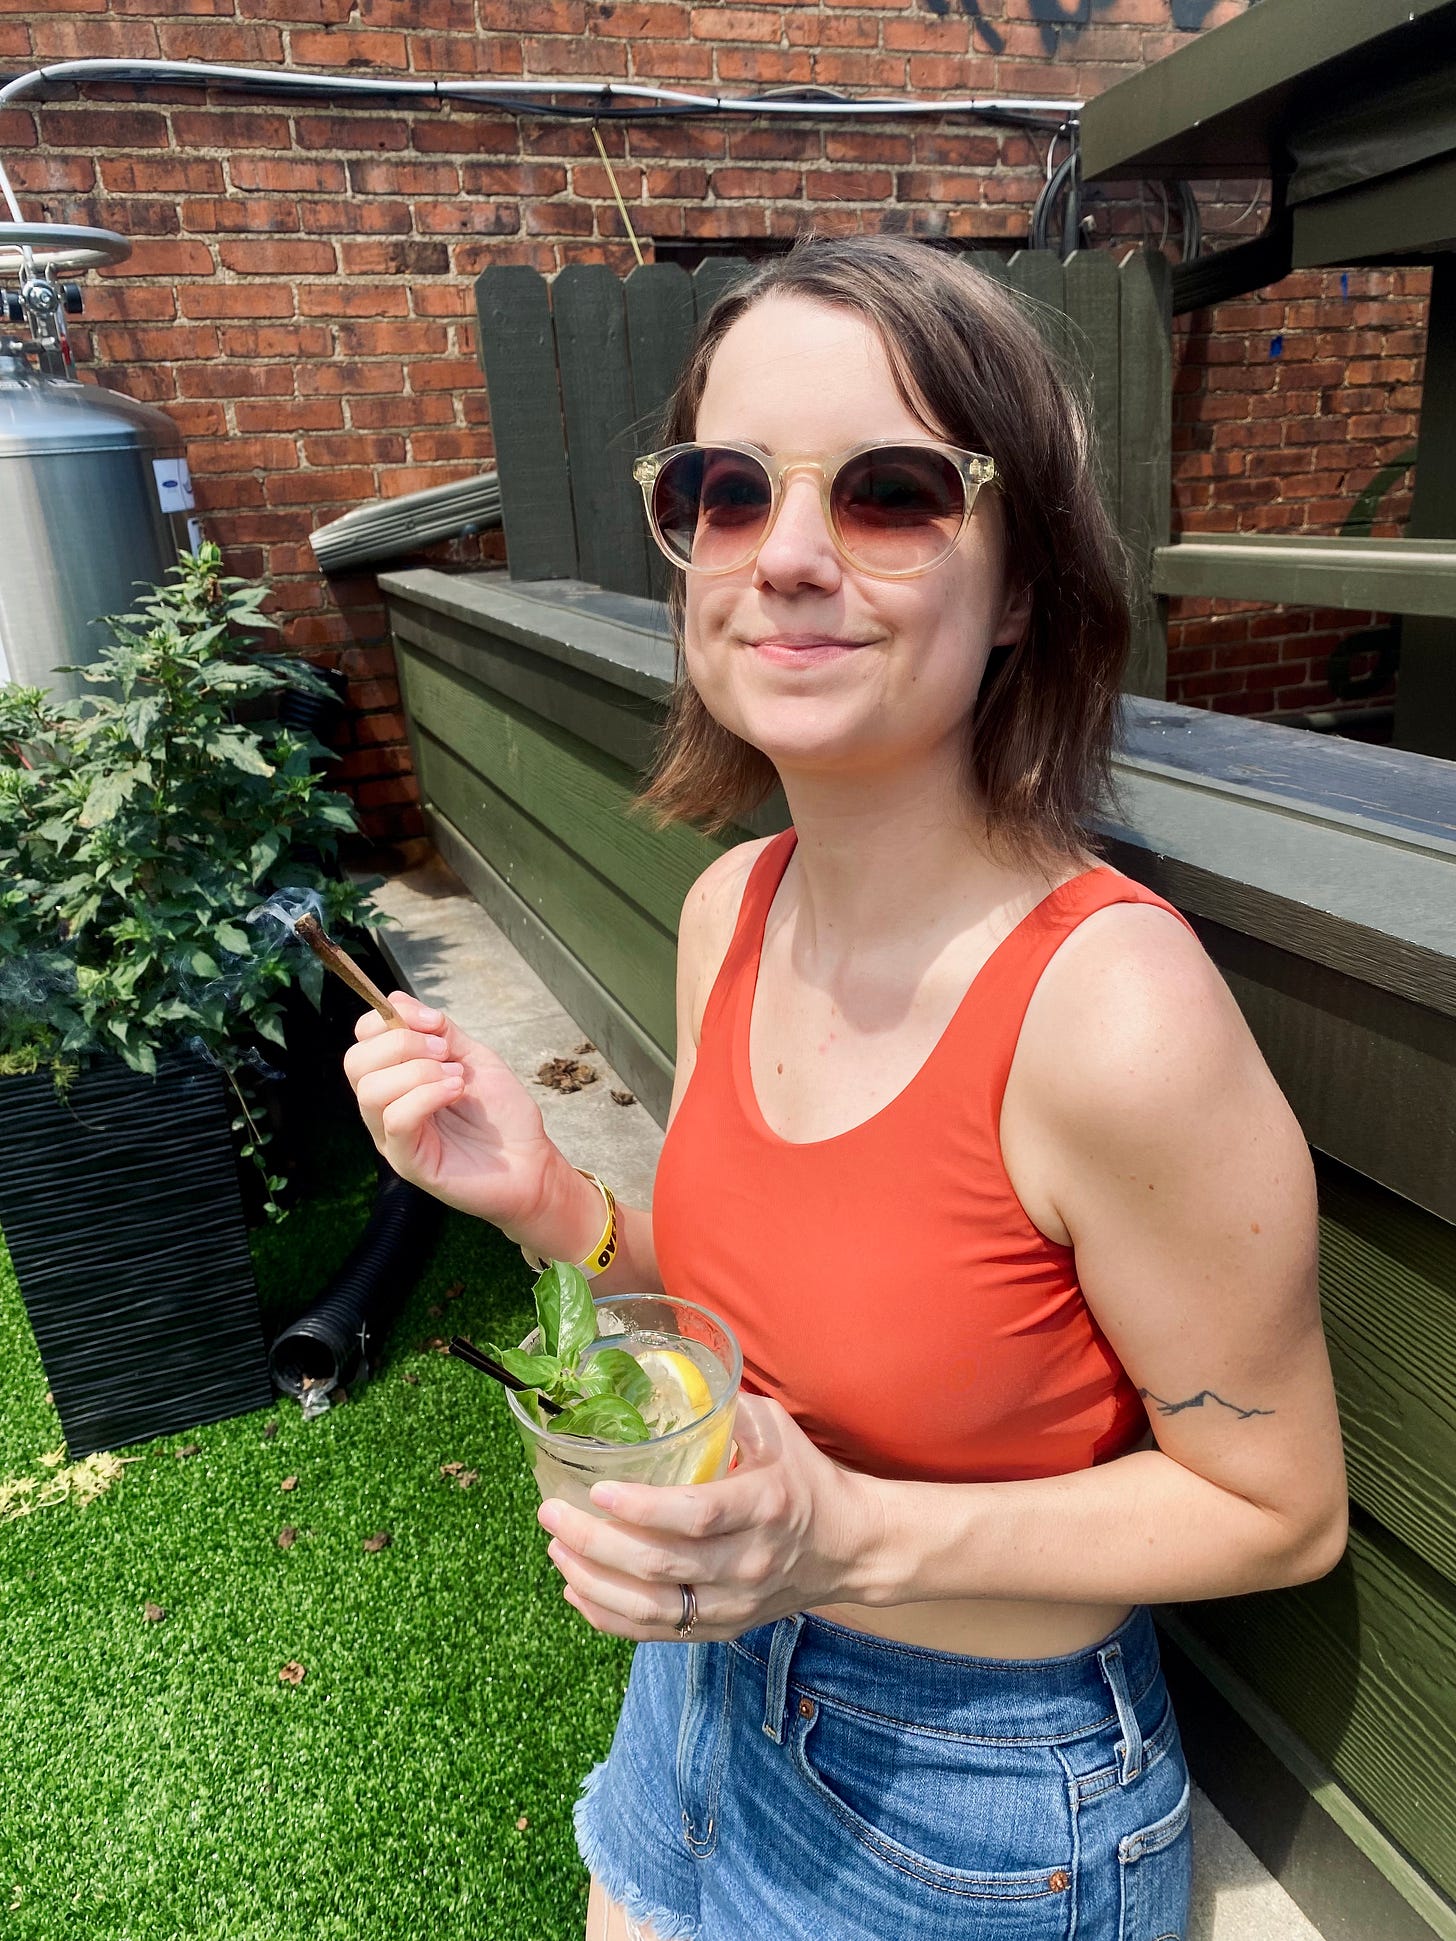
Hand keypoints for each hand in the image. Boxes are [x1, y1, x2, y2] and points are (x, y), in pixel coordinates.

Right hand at [342, 990, 561, 1230]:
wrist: (531, 1160)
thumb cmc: (502, 1113)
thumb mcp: (472, 1057)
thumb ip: (438, 1031)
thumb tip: (396, 1001)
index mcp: (396, 1079)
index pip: (362, 1041)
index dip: (387, 1020)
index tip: (432, 1022)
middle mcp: (386, 1107)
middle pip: (356, 1062)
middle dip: (401, 1044)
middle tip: (445, 1053)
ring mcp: (392, 1137)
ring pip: (372, 1090)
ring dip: (417, 1072)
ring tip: (456, 1079)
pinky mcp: (408, 1162)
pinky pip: (396, 1120)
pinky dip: (426, 1095)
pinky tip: (455, 1091)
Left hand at [537, 1394, 879, 1640]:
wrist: (850, 1547)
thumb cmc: (806, 1478)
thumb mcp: (776, 1430)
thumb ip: (723, 1407)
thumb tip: (662, 1377)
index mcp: (765, 1506)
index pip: (696, 1514)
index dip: (641, 1508)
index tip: (597, 1489)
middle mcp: (750, 1562)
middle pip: (661, 1565)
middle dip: (594, 1542)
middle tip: (552, 1513)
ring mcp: (736, 1603)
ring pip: (651, 1607)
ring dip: (593, 1581)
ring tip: (557, 1550)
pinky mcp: (724, 1627)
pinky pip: (657, 1633)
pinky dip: (610, 1616)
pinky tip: (577, 1590)